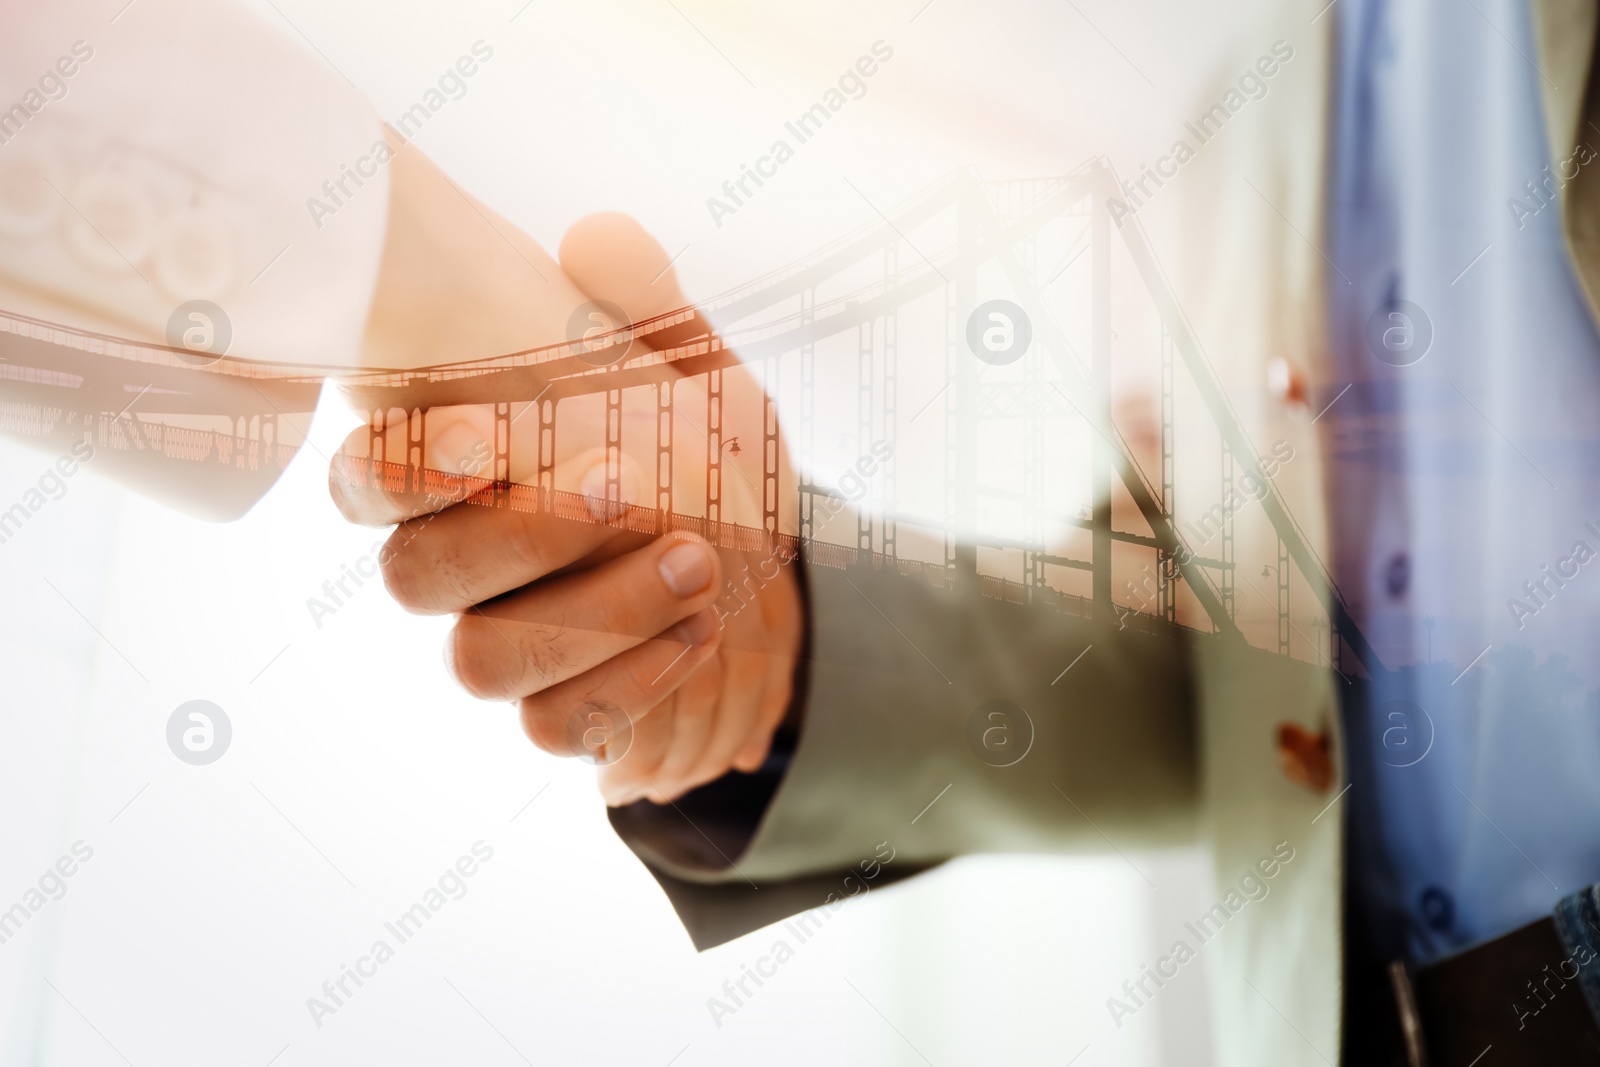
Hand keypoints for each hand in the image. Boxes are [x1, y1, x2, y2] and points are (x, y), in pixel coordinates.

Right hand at [333, 146, 803, 803]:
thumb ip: (643, 306)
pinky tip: (695, 634)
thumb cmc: (701, 448)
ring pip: (479, 665)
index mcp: (459, 474)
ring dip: (592, 617)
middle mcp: (457, 567)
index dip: (402, 469)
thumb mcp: (693, 366)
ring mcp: (501, 645)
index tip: (484, 433)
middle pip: (417, 577)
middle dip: (524, 534)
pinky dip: (624, 688)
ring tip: (699, 563)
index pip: (368, 482)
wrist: (766, 561)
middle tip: (635, 482)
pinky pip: (552, 731)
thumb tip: (595, 236)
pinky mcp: (558, 712)